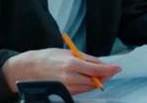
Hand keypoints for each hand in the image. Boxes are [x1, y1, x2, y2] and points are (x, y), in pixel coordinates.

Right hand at [2, 48, 120, 94]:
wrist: (28, 69)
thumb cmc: (47, 57)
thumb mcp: (67, 52)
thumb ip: (85, 58)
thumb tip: (101, 63)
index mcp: (71, 63)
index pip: (96, 69)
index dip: (109, 69)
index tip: (117, 68)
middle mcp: (70, 77)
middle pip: (95, 80)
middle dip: (104, 76)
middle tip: (110, 71)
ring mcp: (67, 87)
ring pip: (89, 87)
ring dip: (96, 81)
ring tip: (99, 74)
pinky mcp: (64, 94)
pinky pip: (81, 91)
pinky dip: (86, 86)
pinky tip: (87, 80)